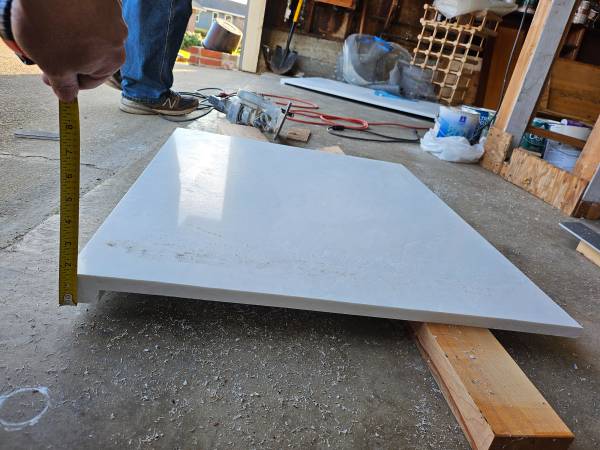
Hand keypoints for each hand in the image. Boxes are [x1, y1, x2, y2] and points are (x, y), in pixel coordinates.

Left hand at [11, 0, 127, 100]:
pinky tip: (57, 10)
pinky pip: (88, 11)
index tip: (50, 75)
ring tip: (50, 25)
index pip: (90, 81)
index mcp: (113, 60)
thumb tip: (68, 96)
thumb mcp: (53, 66)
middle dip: (70, 56)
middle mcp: (119, 37)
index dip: (66, 80)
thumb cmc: (53, 25)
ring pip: (90, 32)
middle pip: (92, 55)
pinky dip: (74, 13)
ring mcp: (113, 13)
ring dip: (72, 34)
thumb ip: (63, 86)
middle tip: (46, 49)